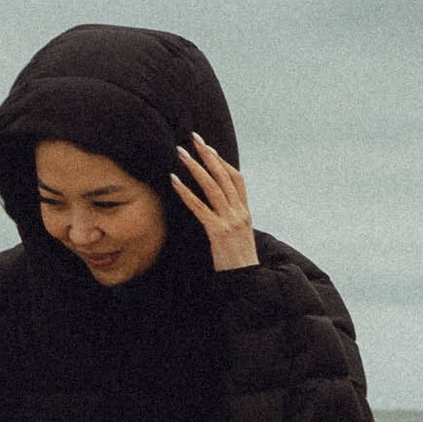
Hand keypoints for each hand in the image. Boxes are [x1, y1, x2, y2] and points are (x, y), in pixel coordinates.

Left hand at [170, 131, 258, 271]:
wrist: (247, 282)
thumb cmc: (239, 262)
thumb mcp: (239, 236)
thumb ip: (231, 220)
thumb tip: (218, 209)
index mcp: (245, 212)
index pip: (237, 179)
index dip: (222, 162)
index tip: (209, 148)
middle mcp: (239, 213)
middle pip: (224, 177)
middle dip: (208, 156)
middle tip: (194, 139)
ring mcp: (230, 221)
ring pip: (212, 187)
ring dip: (196, 168)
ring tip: (181, 154)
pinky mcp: (217, 232)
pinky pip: (199, 207)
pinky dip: (186, 192)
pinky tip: (174, 180)